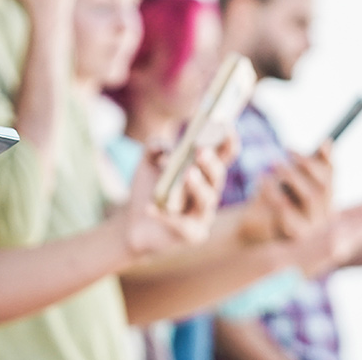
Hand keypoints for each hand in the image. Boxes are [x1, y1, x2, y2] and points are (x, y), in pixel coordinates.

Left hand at [120, 133, 235, 257]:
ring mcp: (202, 215)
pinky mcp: (192, 234)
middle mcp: (208, 192)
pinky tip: (151, 208)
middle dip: (211, 164)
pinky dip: (166, 216)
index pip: (223, 156)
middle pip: (217, 177)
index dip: (228, 142)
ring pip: (207, 200)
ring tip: (188, 174)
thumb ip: (153, 147)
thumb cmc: (147, 189)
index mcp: (203, 173)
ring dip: (198, 186)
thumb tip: (164, 146)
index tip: (227, 125)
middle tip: (201, 151)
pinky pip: (182, 225)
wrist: (132, 222)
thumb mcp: (146, 164)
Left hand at [238, 143, 333, 242]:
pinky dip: (277, 195)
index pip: (330, 173)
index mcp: (326, 197)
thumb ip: (308, 163)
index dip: (323, 158)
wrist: (253, 225)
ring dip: (291, 177)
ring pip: (311, 197)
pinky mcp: (297, 234)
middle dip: (305, 166)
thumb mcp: (288, 176)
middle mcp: (325, 213)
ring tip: (269, 168)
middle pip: (324, 185)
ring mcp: (314, 225)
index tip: (312, 144)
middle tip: (283, 154)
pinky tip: (262, 184)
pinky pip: (292, 212)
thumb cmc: (272, 196)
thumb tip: (328, 142)